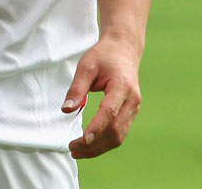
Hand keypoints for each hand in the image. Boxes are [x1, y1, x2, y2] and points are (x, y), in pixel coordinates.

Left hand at [62, 33, 141, 158]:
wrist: (124, 50)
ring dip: (99, 148)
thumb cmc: (104, 56)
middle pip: (115, 130)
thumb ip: (77, 88)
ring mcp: (134, 108)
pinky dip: (105, 142)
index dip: (96, 127)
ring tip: (78, 151)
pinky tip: (90, 145)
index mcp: (122, 86)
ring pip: (119, 136)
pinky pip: (120, 133)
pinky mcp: (131, 113)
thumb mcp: (86, 66)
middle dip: (94, 144)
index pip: (109, 112)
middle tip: (72, 149)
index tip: (82, 140)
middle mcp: (132, 100)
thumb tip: (66, 110)